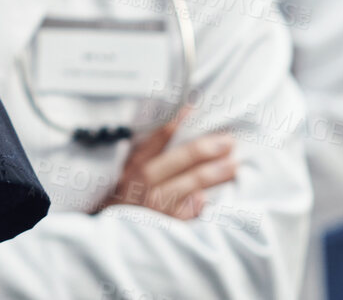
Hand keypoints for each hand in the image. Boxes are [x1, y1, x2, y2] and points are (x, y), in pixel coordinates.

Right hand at [91, 109, 236, 220]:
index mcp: (132, 166)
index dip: (173, 123)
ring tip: (232, 166)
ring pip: (178, 188)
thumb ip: (151, 156)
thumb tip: (184, 130)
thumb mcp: (131, 174)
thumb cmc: (128, 199)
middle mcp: (139, 185)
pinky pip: (177, 217)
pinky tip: (206, 200)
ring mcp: (148, 206)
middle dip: (199, 151)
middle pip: (170, 163)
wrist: (109, 235)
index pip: (153, 140)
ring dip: (206, 176)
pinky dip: (190, 209)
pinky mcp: (157, 227)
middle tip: (227, 142)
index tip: (194, 107)